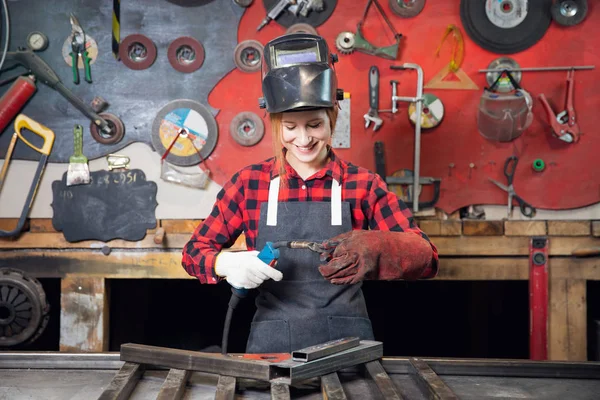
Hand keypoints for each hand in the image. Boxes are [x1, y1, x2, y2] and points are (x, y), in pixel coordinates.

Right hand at [215, 250, 282, 288]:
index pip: (267, 270)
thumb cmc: (241, 258)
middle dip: (266, 275)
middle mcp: (249, 271)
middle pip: (265, 277)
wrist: (227, 264)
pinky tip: (250, 277)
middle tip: (261, 270)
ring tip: (254, 273)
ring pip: (260, 282)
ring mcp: (246, 278)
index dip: (275, 274)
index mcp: (253, 262)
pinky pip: (254, 286)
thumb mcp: (253, 254)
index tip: (279, 276)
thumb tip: (274, 262)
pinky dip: (254, 283)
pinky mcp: (243, 283)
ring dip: (260, 279)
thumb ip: (264, 257)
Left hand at [318, 230, 434, 284]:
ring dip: (331, 275)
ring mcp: (363, 263)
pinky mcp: (368, 273)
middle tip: (321, 269)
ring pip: (342, 272)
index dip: (328, 256)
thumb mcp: (360, 234)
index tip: (323, 258)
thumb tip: (325, 245)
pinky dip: (340, 281)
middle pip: (336, 263)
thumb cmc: (380, 240)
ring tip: (325, 275)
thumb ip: (342, 239)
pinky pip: (350, 279)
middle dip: (326, 268)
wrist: (401, 250)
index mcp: (355, 240)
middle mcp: (357, 252)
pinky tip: (334, 280)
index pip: (336, 251)